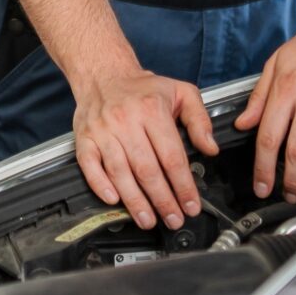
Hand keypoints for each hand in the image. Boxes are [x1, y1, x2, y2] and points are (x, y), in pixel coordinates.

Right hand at [71, 67, 218, 230]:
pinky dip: (100, 186)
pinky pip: (90, 166)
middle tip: (173, 219)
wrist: (104, 74)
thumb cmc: (143, 89)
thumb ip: (200, 120)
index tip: (191, 205)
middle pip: (147, 170)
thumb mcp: (182, 92)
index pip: (171, 156)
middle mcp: (126, 121)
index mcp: (152, 110)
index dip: (183, 185)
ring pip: (120, 173)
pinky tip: (114, 201)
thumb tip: (210, 149)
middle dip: (163, 200)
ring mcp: (102, 131)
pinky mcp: (84, 138)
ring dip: (135, 201)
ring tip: (148, 220)